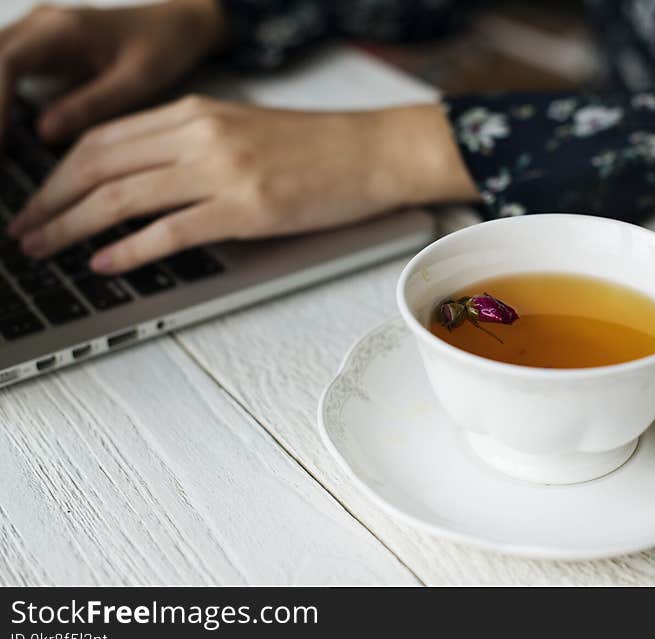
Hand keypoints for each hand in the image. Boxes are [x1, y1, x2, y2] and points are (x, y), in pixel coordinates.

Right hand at [0, 0, 225, 141]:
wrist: (177, 25)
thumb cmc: (164, 50)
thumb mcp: (137, 81)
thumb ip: (94, 104)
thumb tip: (44, 133)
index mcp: (63, 30)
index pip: (6, 63)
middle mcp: (39, 25)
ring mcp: (33, 32)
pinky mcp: (36, 47)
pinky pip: (0, 69)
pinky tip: (3, 137)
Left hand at [8, 95, 478, 272]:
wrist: (373, 152)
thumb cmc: (317, 148)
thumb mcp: (243, 132)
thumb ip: (191, 148)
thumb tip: (144, 183)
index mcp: (195, 113)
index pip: (104, 138)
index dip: (59, 172)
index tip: (39, 198)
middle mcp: (199, 135)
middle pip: (100, 165)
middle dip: (50, 201)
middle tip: (23, 230)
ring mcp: (222, 171)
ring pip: (123, 197)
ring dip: (73, 226)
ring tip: (45, 250)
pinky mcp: (246, 208)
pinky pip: (170, 230)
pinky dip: (129, 249)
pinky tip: (105, 263)